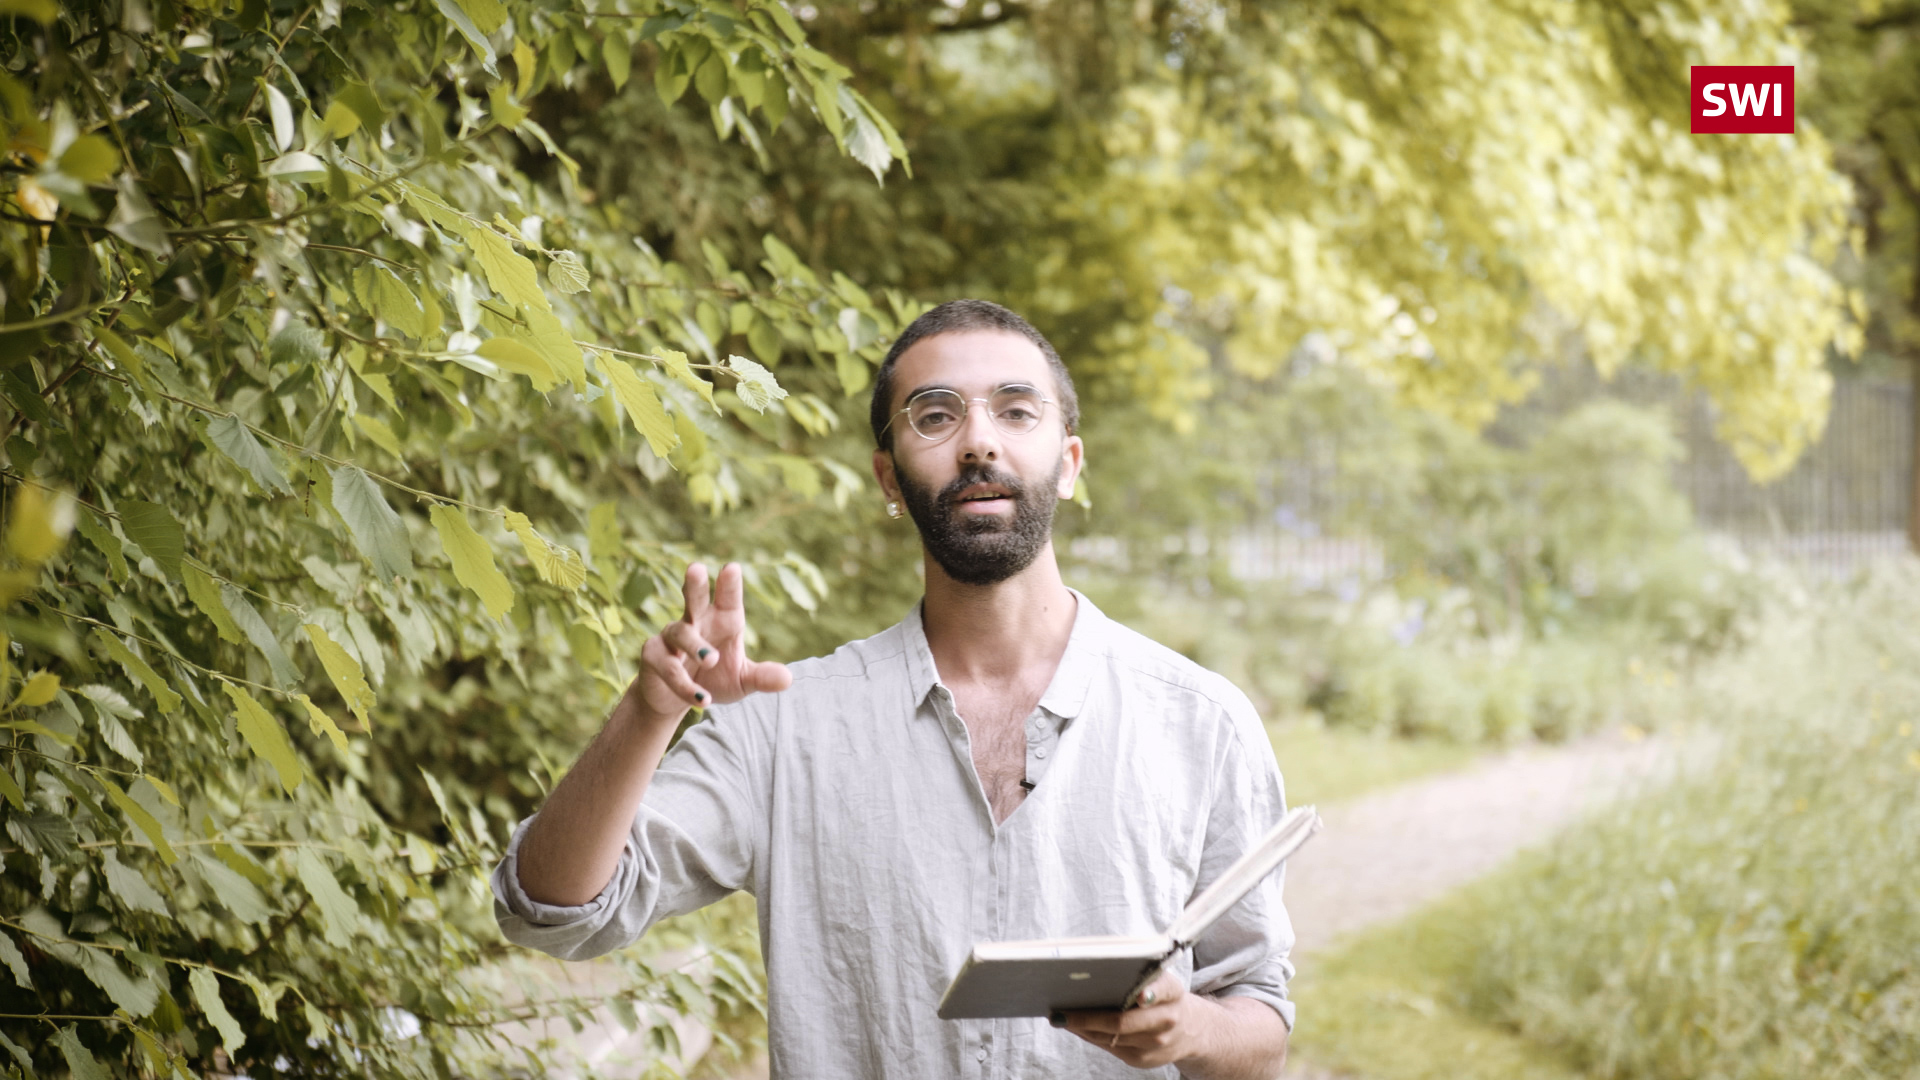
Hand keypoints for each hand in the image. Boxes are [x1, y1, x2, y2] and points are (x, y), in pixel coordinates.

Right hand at [630, 562, 792, 723]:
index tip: (732, 568)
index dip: (729, 584)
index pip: (728, 599)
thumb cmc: (714, 681)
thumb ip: (762, 677)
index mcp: (722, 620)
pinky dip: (685, 684)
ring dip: (696, 645)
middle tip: (696, 568)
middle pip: (694, 598)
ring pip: (681, 633)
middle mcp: (695, 622)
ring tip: (712, 659)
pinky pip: (669, 667)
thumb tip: (788, 679)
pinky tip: (703, 699)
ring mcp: (671, 637)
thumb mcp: (742, 681)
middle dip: (695, 584)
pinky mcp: (653, 656)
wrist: (676, 701)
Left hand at [1059, 970, 1212, 1069]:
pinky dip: (1089, 1036)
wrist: (1189, 1030)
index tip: (1141, 995)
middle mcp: (1167, 1019)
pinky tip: (1075, 1026)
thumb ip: (1137, 975)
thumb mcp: (1159, 980)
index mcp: (1172, 992)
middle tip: (1062, 1012)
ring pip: (1111, 1037)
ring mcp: (1156, 1044)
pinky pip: (1109, 1048)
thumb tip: (1094, 973)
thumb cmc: (1162, 996)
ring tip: (1059, 1017)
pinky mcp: (1143, 1060)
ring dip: (1082, 1028)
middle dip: (1089, 1017)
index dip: (1151, 992)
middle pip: (1124, 1022)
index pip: (1162, 989)